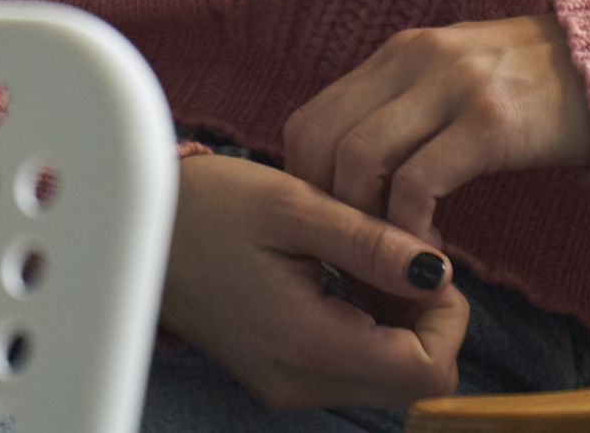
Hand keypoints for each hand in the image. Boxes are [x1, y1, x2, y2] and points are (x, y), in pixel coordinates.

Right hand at [161, 151, 469, 410]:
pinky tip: (348, 272)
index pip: (427, 372)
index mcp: (306, 342)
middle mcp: (299, 381)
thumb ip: (373, 243)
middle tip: (400, 252)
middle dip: (427, 317)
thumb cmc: (210, 208)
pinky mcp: (282, 374)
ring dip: (400, 320)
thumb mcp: (295, 206)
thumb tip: (440, 272)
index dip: (447, 317)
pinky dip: (371, 325)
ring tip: (370, 255)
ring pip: (387, 377)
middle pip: (413, 381)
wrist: (142, 232)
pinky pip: (354, 366)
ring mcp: (289, 385)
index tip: (425, 261)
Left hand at [283, 13, 589, 241]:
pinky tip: (432, 252)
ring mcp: (453, 86)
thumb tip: (355, 173)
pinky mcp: (491, 121)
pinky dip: (411, 228)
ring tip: (390, 258)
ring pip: (361, 160)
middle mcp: (417, 58)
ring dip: (365, 224)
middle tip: (352, 255)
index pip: (311, 119)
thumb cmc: (535, 87)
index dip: (306, 184)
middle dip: (326, 210)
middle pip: (323, 141)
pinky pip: (420, 183)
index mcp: (402, 52)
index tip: (331, 229)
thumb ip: (405, 109)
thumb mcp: (457, 79)